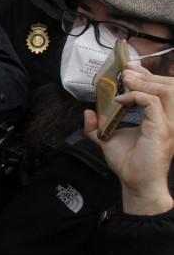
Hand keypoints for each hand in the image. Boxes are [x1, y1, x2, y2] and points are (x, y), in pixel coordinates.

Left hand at [85, 63, 173, 214]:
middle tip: (125, 70)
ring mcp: (166, 124)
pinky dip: (136, 97)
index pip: (160, 90)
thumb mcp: (108, 140)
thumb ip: (97, 127)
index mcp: (158, 119)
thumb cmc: (129, 164)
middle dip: (145, 74)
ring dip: (144, 81)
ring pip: (166, 91)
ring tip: (125, 79)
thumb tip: (88, 113)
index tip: (128, 70)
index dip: (146, 77)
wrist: (136, 184)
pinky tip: (120, 100)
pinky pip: (152, 104)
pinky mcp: (160, 130)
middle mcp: (166, 120)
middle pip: (167, 86)